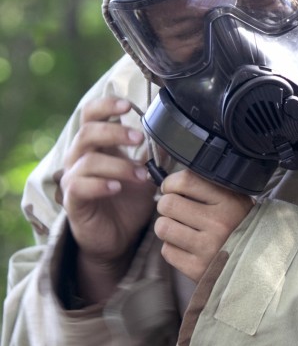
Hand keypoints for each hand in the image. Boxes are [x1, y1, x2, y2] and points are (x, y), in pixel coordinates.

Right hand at [60, 97, 156, 300]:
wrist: (115, 240)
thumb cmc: (127, 204)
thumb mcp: (146, 176)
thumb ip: (155, 156)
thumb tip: (177, 135)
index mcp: (97, 146)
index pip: (91, 115)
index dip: (106, 106)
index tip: (129, 106)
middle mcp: (80, 158)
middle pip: (88, 132)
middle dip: (115, 133)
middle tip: (139, 139)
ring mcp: (73, 179)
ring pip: (87, 160)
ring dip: (118, 164)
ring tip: (140, 175)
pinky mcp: (72, 201)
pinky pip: (79, 186)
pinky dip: (100, 184)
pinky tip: (117, 187)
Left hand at [155, 170, 253, 282]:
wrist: (258, 264)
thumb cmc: (240, 227)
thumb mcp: (235, 200)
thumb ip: (207, 187)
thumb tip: (166, 183)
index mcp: (230, 202)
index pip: (185, 180)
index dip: (171, 183)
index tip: (173, 188)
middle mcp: (219, 224)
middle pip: (168, 204)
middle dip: (168, 206)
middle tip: (177, 211)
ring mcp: (208, 248)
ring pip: (163, 227)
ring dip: (168, 227)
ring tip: (181, 229)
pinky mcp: (197, 269)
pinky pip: (167, 251)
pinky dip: (173, 248)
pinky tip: (188, 248)